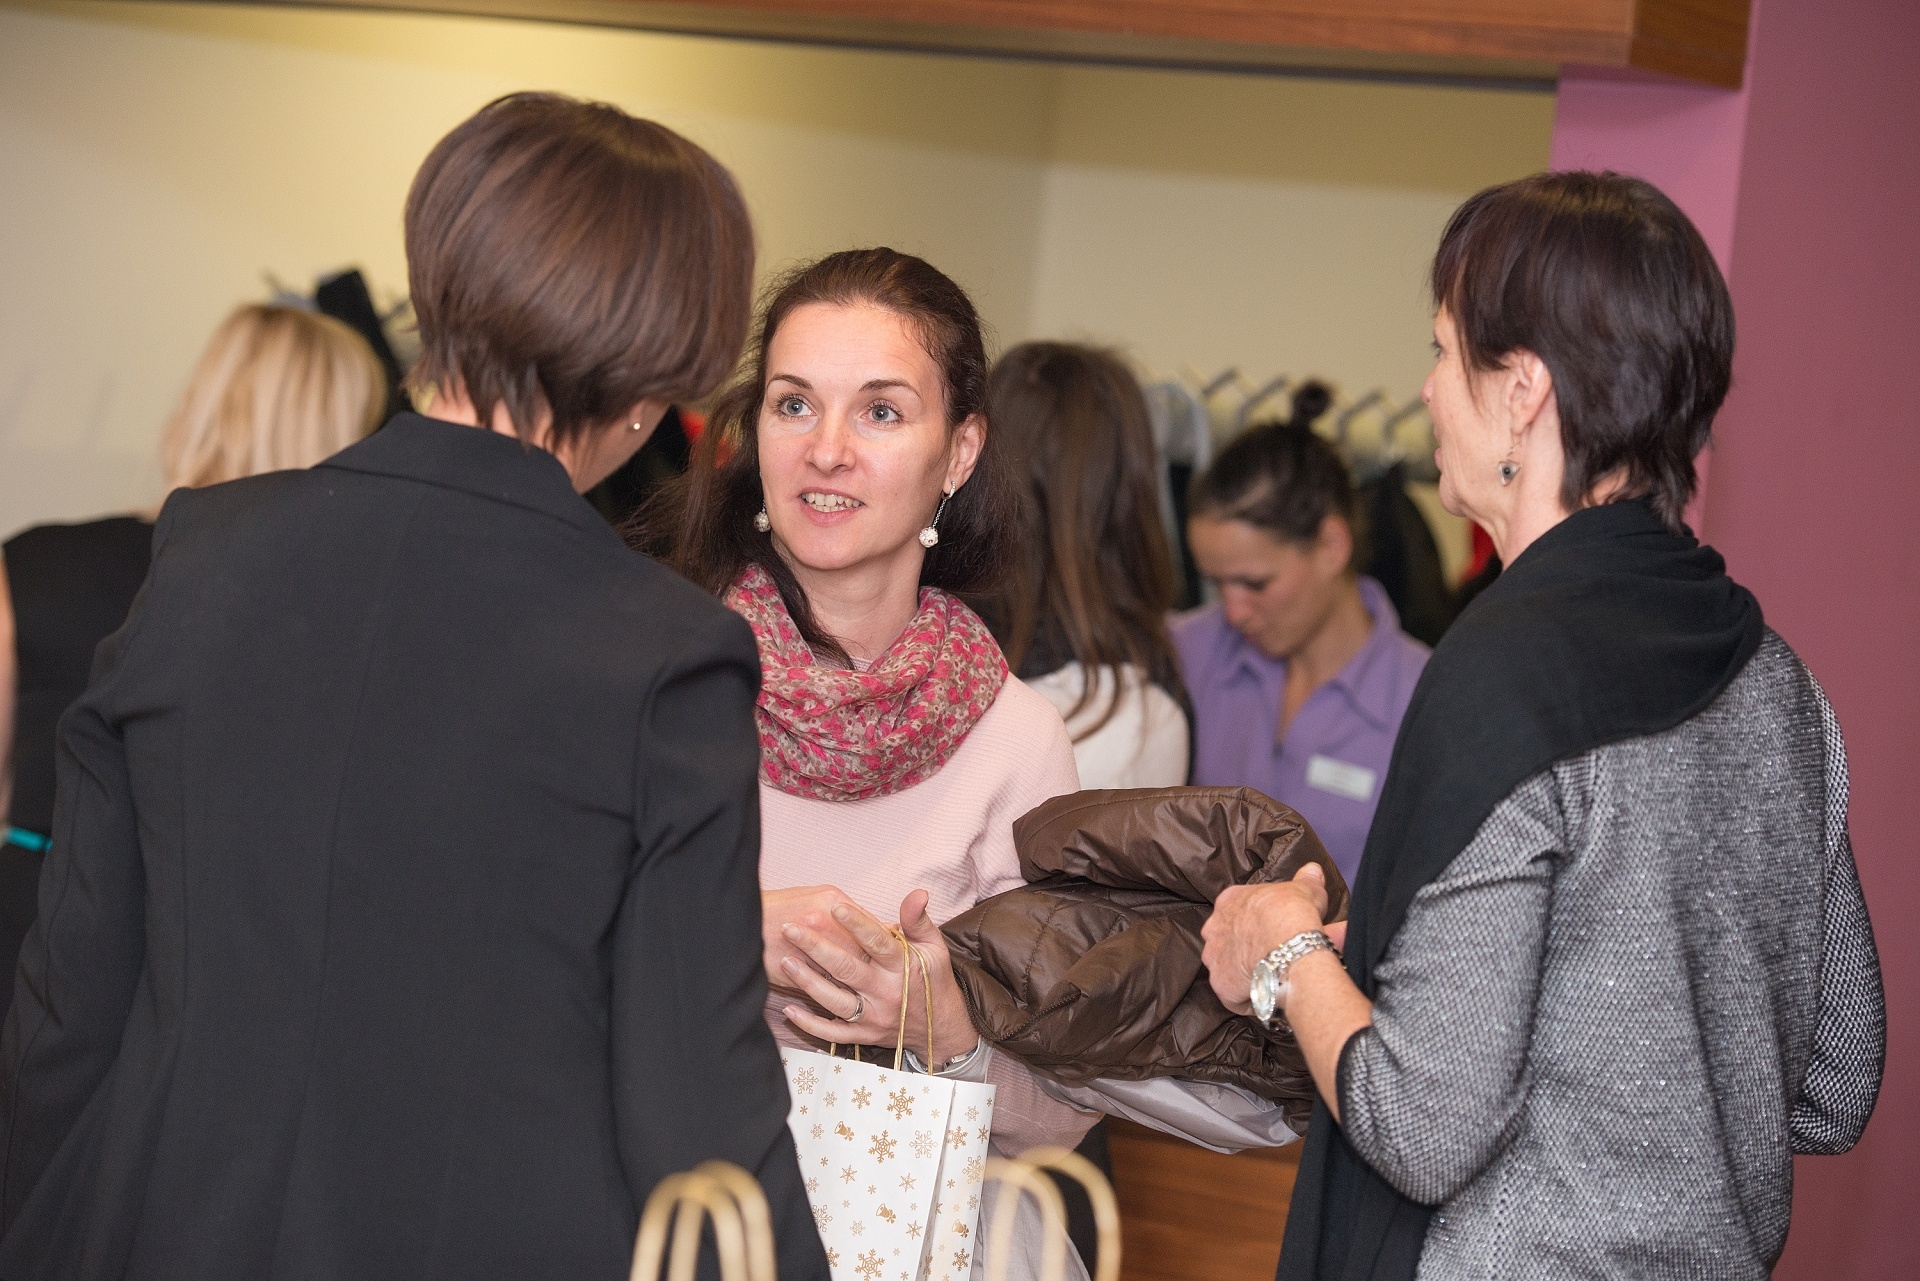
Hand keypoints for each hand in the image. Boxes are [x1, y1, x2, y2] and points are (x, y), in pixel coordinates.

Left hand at [779, 889, 978, 1064]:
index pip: (877, 942)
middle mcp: (887, 992)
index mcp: (904, 967)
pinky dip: (810, 1024)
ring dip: (808, 982)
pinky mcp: (864, 1036)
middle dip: (816, 948)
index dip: (856, 924)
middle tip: (790, 928)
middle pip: (847, 969)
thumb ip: (918, 920)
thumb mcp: (934, 946)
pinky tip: (790, 1010)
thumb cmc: (934, 979)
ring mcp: (874, 1017)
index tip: (834, 906)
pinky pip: (833, 1033)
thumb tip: (917, 892)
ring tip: (784, 961)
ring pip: (835, 1001)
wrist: (941, 1029)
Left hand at [1201, 864, 1332, 1013]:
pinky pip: (1234, 995)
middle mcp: (1214, 928)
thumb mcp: (1305, 889)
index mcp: (1230, 900)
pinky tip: (1269, 993)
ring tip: (1272, 976)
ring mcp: (1214, 958)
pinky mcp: (1221, 986)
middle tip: (1273, 954)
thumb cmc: (1292, 912)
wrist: (1288, 944)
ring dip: (1246, 972)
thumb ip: (1305, 880)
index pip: (1238, 910)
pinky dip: (1250, 997)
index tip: (1273, 929)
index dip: (1256, 921)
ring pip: (1228, 967)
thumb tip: (1313, 869)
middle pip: (1229, 939)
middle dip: (1247, 946)